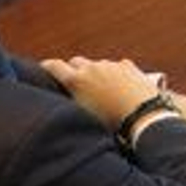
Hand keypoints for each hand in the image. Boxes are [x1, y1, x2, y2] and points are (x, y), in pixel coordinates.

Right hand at [41, 56, 161, 130]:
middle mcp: (91, 68)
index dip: (47, 67)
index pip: (54, 66)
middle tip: (75, 83)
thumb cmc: (110, 123)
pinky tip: (119, 87)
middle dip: (73, 70)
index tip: (43, 69)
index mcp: (76, 80)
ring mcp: (110, 65)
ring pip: (97, 64)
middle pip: (76, 62)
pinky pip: (116, 66)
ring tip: (101, 91)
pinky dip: (114, 73)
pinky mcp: (127, 65)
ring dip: (95, 73)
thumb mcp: (83, 116)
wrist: (143, 115)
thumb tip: (61, 102)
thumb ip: (71, 103)